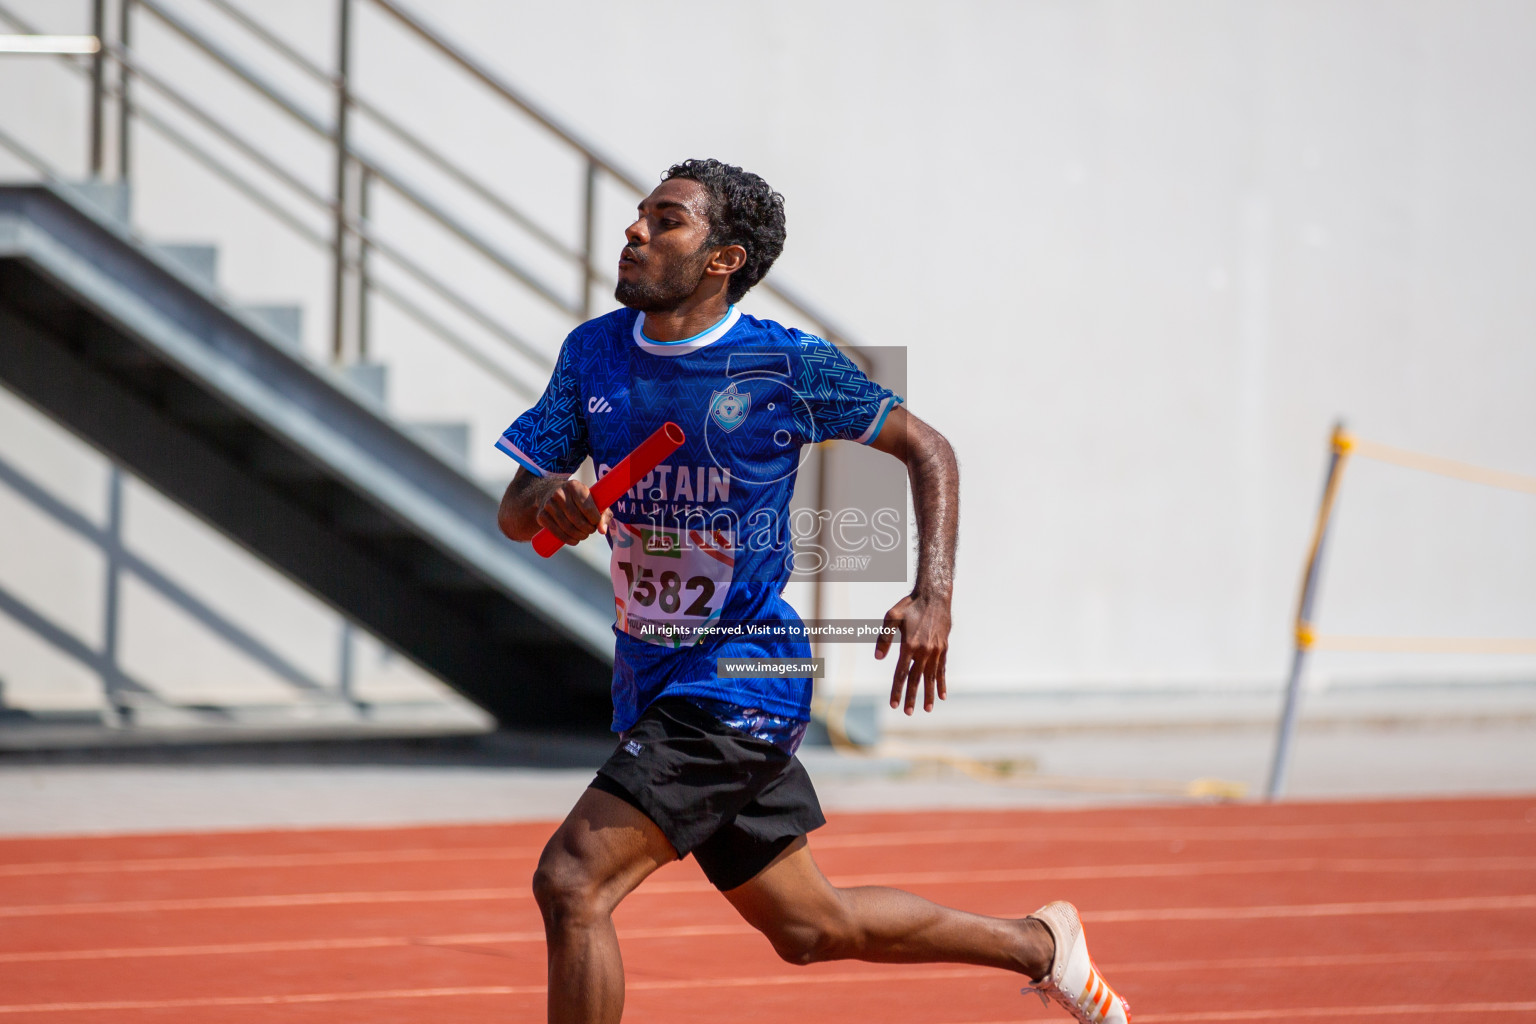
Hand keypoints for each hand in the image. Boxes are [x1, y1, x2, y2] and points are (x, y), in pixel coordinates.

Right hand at [535, 478, 612, 545]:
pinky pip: (555, 531)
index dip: (595, 520)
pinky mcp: (541, 515)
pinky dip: (566, 539)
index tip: (595, 523)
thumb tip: (602, 531)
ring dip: (578, 536)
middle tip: (590, 531)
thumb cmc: (578, 499)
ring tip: (583, 536)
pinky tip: (574, 540)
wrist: (551, 494)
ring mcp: (548, 504)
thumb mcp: (593, 500)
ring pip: (567, 527)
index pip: (587, 508)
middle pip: (577, 519)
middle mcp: (559, 493)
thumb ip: (604, 514)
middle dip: (587, 529)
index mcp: (574, 486)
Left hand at [873, 591, 950, 714]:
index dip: (897, 690)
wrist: (935, 596)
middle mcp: (924, 651)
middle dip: (912, 697)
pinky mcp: (944, 649)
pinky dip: (941, 683)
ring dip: (928, 694)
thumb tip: (878, 657)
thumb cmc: (910, 606)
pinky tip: (941, 695)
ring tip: (926, 710)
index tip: (893, 704)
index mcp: (910, 645)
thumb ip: (884, 638)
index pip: (901, 673)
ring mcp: (936, 651)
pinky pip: (942, 670)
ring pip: (931, 677)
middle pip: (916, 679)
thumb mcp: (891, 616)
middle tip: (908, 713)